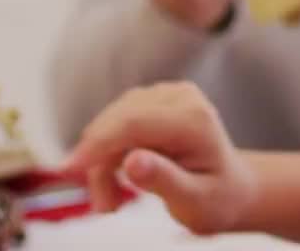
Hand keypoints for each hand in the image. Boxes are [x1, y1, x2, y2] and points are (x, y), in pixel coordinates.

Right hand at [63, 82, 257, 235]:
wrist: (230, 188)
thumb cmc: (216, 198)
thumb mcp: (195, 202)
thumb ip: (165, 181)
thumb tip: (132, 161)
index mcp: (195, 120)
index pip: (133, 123)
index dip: (97, 144)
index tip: (69, 169)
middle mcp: (181, 97)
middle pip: (118, 121)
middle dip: (99, 163)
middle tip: (103, 206)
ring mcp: (166, 94)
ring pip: (112, 122)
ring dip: (102, 162)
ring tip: (113, 201)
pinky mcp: (153, 99)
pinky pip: (116, 122)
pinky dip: (109, 152)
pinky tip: (117, 179)